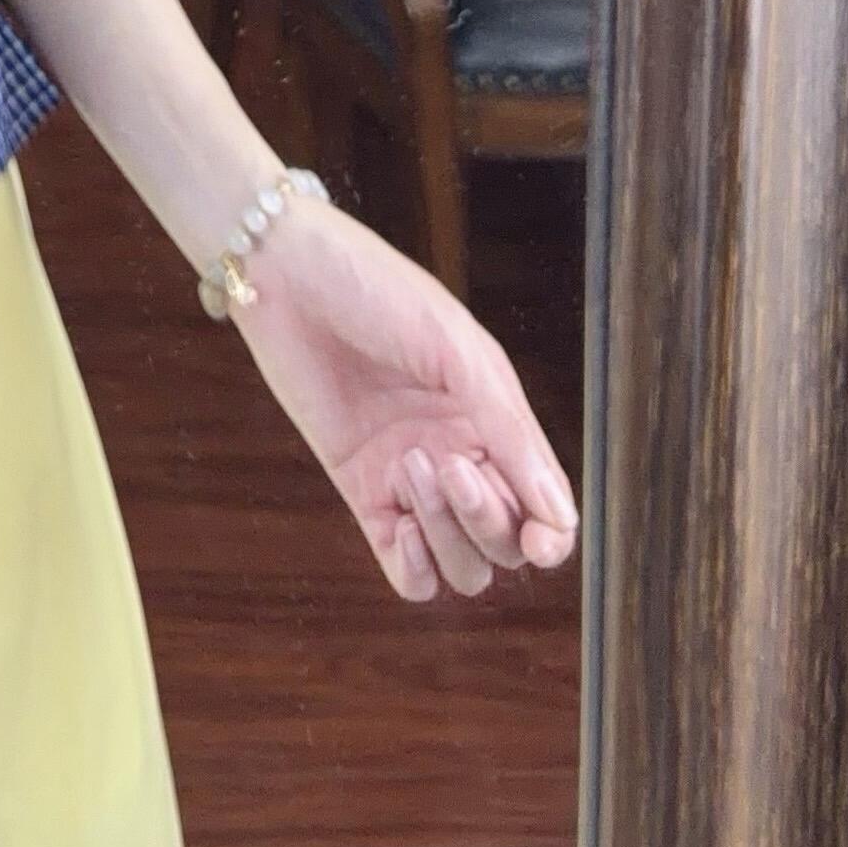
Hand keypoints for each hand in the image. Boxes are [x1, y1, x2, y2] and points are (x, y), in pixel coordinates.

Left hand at [233, 197, 579, 601]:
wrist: (289, 275)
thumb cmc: (377, 291)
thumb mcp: (455, 349)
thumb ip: (509, 431)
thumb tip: (558, 516)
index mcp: (494, 419)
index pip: (544, 506)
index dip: (552, 537)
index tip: (542, 543)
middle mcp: (461, 456)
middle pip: (505, 541)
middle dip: (488, 520)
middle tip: (448, 463)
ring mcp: (411, 480)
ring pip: (462, 565)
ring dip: (449, 536)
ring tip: (412, 464)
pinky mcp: (362, 492)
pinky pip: (408, 571)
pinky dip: (415, 568)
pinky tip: (400, 526)